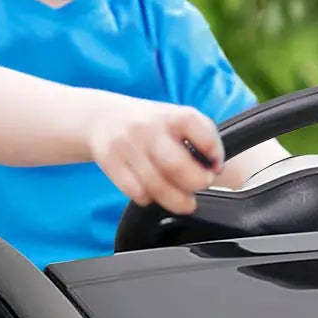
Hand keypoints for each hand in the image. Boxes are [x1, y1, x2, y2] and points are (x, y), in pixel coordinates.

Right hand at [89, 100, 224, 214]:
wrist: (102, 117)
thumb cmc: (149, 124)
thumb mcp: (174, 117)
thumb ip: (198, 137)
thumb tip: (214, 167)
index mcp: (171, 115)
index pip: (201, 131)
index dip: (214, 152)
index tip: (215, 165)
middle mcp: (148, 128)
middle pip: (177, 165)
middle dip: (197, 182)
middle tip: (201, 185)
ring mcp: (127, 145)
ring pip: (157, 186)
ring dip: (177, 200)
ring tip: (186, 202)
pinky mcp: (111, 163)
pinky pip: (137, 192)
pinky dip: (150, 199)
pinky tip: (155, 193)